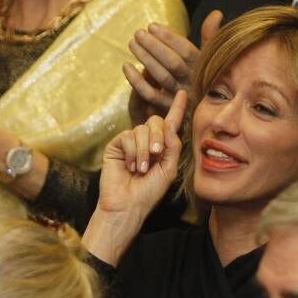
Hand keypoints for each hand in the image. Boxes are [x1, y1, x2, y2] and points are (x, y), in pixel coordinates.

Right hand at [84, 93, 186, 265]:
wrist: (127, 205)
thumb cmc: (149, 191)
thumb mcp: (169, 169)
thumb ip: (173, 146)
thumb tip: (169, 124)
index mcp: (162, 146)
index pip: (170, 123)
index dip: (176, 108)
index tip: (181, 93)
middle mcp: (147, 141)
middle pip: (156, 122)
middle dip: (157, 136)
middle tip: (156, 154)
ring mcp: (131, 142)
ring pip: (142, 129)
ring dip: (144, 150)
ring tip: (141, 169)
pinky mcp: (116, 145)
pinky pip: (127, 136)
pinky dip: (132, 151)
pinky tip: (130, 166)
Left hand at [125, 11, 219, 125]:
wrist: (205, 111)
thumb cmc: (204, 77)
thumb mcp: (210, 58)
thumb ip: (210, 36)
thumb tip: (216, 13)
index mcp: (203, 68)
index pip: (186, 51)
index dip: (169, 37)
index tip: (152, 26)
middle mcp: (192, 82)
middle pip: (172, 63)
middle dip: (154, 46)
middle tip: (138, 33)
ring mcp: (179, 97)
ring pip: (161, 77)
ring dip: (145, 59)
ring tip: (132, 43)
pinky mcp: (166, 108)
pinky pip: (149, 94)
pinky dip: (136, 81)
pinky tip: (126, 66)